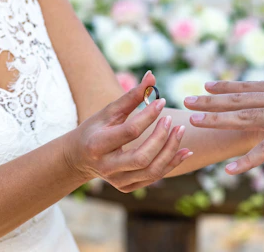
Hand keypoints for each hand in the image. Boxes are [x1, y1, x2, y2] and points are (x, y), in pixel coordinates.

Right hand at [66, 72, 191, 192]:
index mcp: (98, 145)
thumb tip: (152, 75)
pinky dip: (172, 163)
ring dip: (171, 151)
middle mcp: (107, 167)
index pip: (130, 132)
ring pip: (151, 171)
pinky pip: (154, 177)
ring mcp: (118, 180)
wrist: (79, 158)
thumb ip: (131, 96)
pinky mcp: (128, 187)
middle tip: (172, 120)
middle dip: (161, 138)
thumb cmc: (96, 129)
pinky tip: (184, 150)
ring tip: (181, 131)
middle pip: (142, 157)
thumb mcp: (109, 111)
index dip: (149, 116)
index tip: (162, 102)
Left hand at [184, 74, 263, 174]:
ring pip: (243, 116)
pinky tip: (229, 170)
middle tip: (186, 99)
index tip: (205, 85)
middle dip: (209, 100)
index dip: (225, 86)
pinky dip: (246, 161)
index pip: (247, 86)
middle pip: (237, 99)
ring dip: (216, 119)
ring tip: (194, 120)